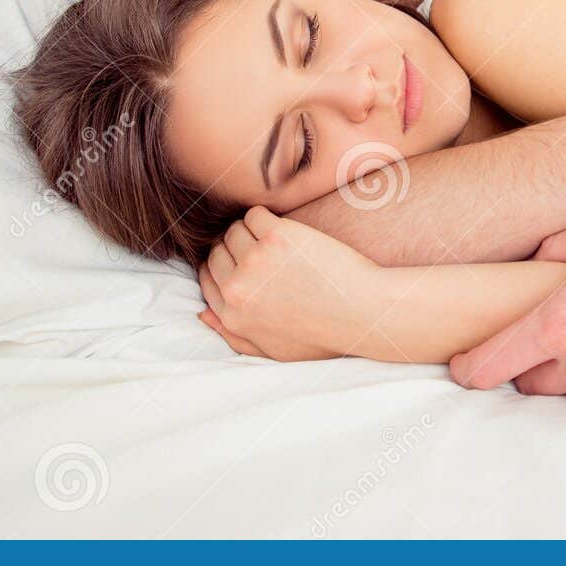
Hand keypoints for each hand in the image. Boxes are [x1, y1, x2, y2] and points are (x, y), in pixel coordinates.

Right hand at [198, 207, 380, 361]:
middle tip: (260, 248)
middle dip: (233, 247)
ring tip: (273, 239)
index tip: (240, 261)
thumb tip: (203, 313)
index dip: (221, 266)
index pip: (207, 279)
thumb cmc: (324, 333)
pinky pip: (255, 214)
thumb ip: (233, 335)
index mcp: (233, 316)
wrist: (362, 311)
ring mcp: (256, 260)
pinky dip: (264, 216)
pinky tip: (282, 227)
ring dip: (249, 230)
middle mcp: (238, 288)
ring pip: (233, 230)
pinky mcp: (278, 236)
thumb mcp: (273, 350)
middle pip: (217, 252)